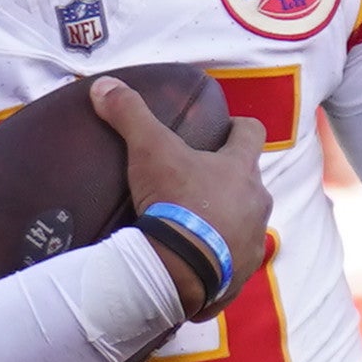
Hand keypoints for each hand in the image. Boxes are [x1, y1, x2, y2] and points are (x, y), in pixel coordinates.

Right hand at [98, 76, 271, 307]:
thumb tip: (104, 85)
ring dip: (228, 222)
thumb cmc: (173, 201)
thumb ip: (129, 114)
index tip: (225, 129)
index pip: (252, 133)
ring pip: (246, 224)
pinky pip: (234, 266)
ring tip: (196, 227)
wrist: (180, 270)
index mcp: (241, 168)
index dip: (239, 128)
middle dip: (230, 181)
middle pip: (251, 182)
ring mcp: (254, 241)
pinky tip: (194, 264)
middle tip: (199, 182)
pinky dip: (218, 262)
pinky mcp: (241, 276)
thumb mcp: (148, 150)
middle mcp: (257, 203)